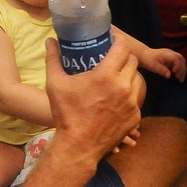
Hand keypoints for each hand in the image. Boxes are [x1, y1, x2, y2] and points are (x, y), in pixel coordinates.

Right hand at [44, 37, 142, 159]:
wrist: (78, 146)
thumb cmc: (66, 113)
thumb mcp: (55, 84)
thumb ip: (53, 59)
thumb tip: (49, 41)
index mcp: (106, 76)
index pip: (123, 48)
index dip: (119, 40)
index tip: (113, 40)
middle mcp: (123, 87)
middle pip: (132, 61)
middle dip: (123, 57)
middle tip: (113, 59)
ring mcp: (132, 103)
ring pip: (137, 79)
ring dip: (129, 75)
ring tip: (117, 77)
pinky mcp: (135, 116)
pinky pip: (136, 98)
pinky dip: (129, 94)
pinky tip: (117, 97)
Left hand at [140, 47, 186, 81]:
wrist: (144, 55)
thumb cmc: (148, 60)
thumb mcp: (153, 66)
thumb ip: (161, 70)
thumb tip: (169, 76)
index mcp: (167, 54)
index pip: (176, 58)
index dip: (178, 65)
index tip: (174, 72)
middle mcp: (171, 53)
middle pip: (181, 59)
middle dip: (182, 69)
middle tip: (179, 78)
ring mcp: (172, 56)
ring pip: (181, 61)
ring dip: (182, 70)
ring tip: (180, 80)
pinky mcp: (171, 59)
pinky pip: (179, 64)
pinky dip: (180, 70)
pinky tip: (177, 77)